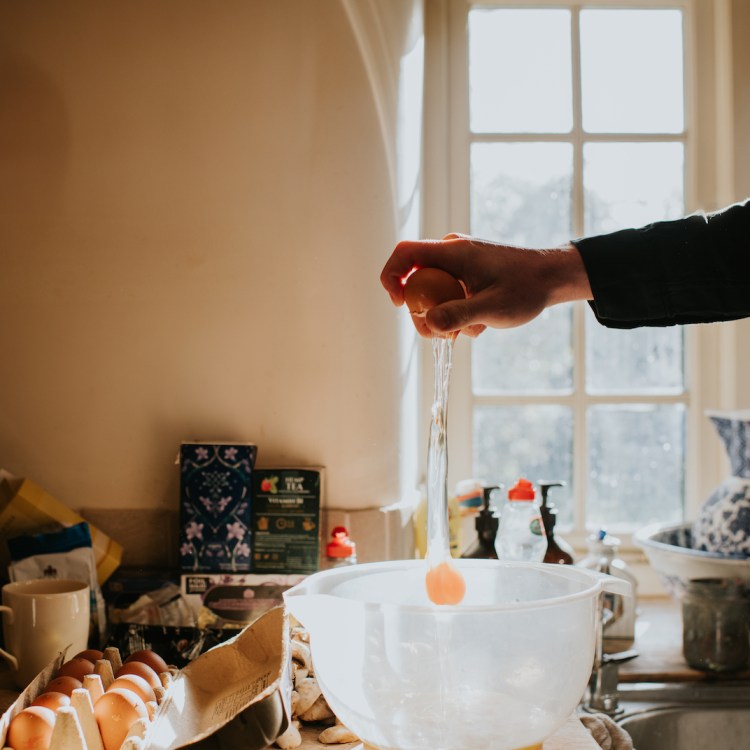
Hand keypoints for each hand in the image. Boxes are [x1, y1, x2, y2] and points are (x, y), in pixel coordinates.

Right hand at [380, 234, 591, 337]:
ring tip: (468, 331)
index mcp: (452, 252)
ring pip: (431, 291)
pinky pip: (447, 293)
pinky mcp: (467, 274)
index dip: (391, 276)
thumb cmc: (527, 288)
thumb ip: (459, 315)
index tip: (399, 304)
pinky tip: (478, 324)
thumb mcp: (493, 308)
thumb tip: (427, 323)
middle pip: (415, 279)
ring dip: (442, 316)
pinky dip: (455, 312)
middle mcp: (451, 253)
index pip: (404, 253)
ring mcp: (459, 264)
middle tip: (435, 335)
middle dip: (420, 310)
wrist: (553, 278)